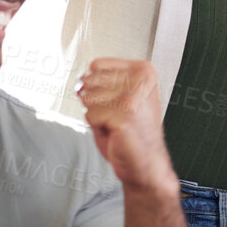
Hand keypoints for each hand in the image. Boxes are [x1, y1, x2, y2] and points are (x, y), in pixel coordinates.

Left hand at [78, 58, 177, 194]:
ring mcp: (133, 97)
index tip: (115, 99)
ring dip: (98, 115)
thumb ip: (100, 84)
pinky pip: (90, 115)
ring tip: (117, 123)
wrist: (146, 162)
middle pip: (91, 81)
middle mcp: (141, 80)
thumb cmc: (134, 132)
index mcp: (143, 70)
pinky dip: (98, 127)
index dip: (97, 86)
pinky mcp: (124, 114)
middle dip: (97, 102)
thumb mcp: (119, 98)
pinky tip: (116, 131)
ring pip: (88, 98)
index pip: (97, 65)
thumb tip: (80, 84)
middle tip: (117, 115)